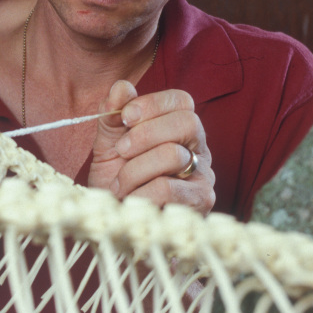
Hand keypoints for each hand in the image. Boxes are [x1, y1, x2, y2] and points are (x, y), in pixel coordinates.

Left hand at [87, 80, 214, 214]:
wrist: (117, 225)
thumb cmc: (117, 184)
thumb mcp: (109, 146)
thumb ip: (112, 116)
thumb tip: (121, 87)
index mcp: (180, 130)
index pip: (181, 101)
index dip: (152, 104)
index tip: (124, 118)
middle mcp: (198, 149)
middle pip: (186, 122)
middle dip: (145, 134)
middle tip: (121, 151)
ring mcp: (204, 176)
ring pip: (173, 155)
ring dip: (135, 171)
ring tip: (120, 186)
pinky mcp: (201, 203)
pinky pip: (168, 187)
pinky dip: (140, 193)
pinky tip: (131, 201)